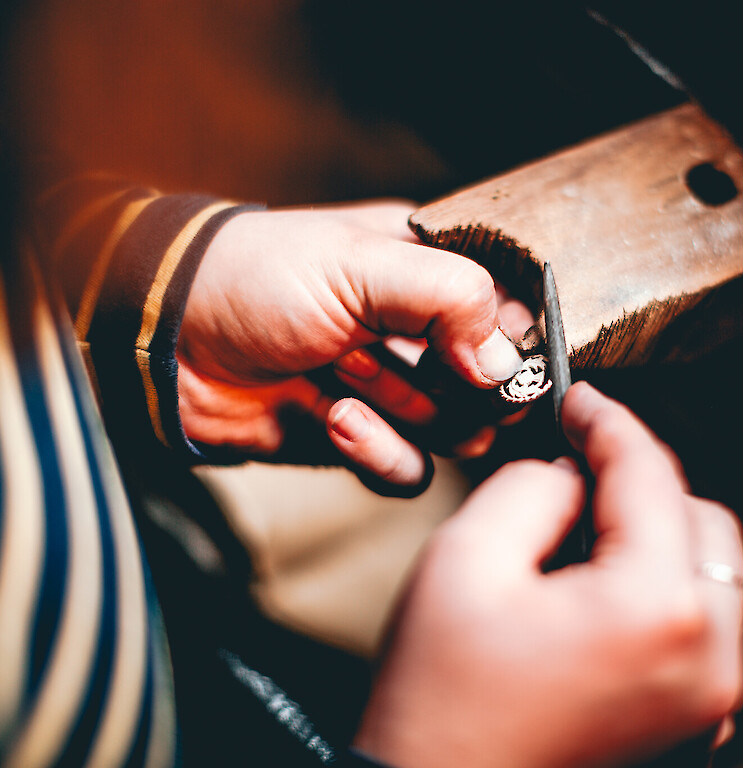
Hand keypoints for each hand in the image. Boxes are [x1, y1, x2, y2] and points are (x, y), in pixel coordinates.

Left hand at [177, 201, 526, 485]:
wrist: (164, 336)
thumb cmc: (256, 276)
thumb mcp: (359, 263)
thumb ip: (451, 297)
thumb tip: (505, 364)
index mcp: (426, 271)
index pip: (508, 312)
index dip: (513, 343)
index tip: (498, 364)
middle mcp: (417, 331)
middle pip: (492, 383)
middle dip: (465, 392)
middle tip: (435, 383)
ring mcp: (390, 388)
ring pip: (455, 432)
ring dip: (412, 418)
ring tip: (353, 391)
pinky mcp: (357, 438)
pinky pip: (405, 469)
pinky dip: (379, 454)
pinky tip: (335, 420)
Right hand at [354, 382, 742, 767]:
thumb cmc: (440, 703)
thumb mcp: (464, 560)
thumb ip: (531, 486)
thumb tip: (572, 475)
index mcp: (657, 610)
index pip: (649, 474)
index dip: (608, 422)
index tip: (578, 402)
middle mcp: (710, 660)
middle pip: (700, 519)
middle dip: (639, 482)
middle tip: (574, 470)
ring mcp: (711, 703)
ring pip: (709, 571)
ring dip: (656, 535)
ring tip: (581, 538)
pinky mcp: (697, 726)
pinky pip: (702, 626)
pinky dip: (662, 589)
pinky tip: (599, 592)